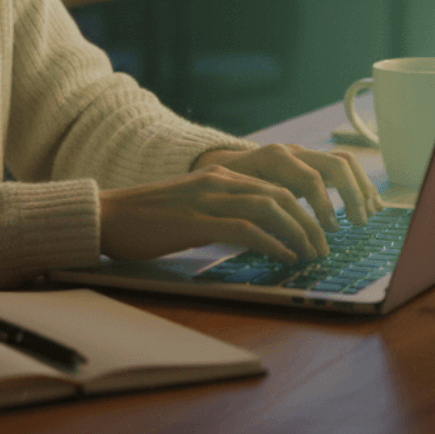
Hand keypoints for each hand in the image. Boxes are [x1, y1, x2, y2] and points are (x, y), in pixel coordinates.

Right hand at [98, 143, 382, 264]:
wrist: (109, 216)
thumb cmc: (150, 220)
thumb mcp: (194, 210)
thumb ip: (225, 215)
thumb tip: (258, 236)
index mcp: (221, 177)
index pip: (276, 187)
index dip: (305, 209)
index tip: (321, 233)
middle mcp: (219, 182)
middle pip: (280, 195)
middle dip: (310, 222)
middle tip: (325, 247)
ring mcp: (208, 199)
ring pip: (269, 208)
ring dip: (298, 233)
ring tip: (313, 254)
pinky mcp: (196, 221)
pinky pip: (244, 229)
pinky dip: (271, 243)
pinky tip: (285, 257)